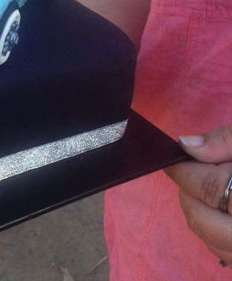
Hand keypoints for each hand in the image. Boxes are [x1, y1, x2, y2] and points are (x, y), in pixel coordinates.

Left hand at [165, 126, 231, 266]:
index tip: (171, 160)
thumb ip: (224, 141)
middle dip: (190, 192)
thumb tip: (185, 144)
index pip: (207, 187)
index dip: (183, 170)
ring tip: (215, 191)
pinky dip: (215, 231)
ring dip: (200, 212)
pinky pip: (223, 253)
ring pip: (208, 239)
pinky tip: (224, 211)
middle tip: (199, 173)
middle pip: (200, 218)